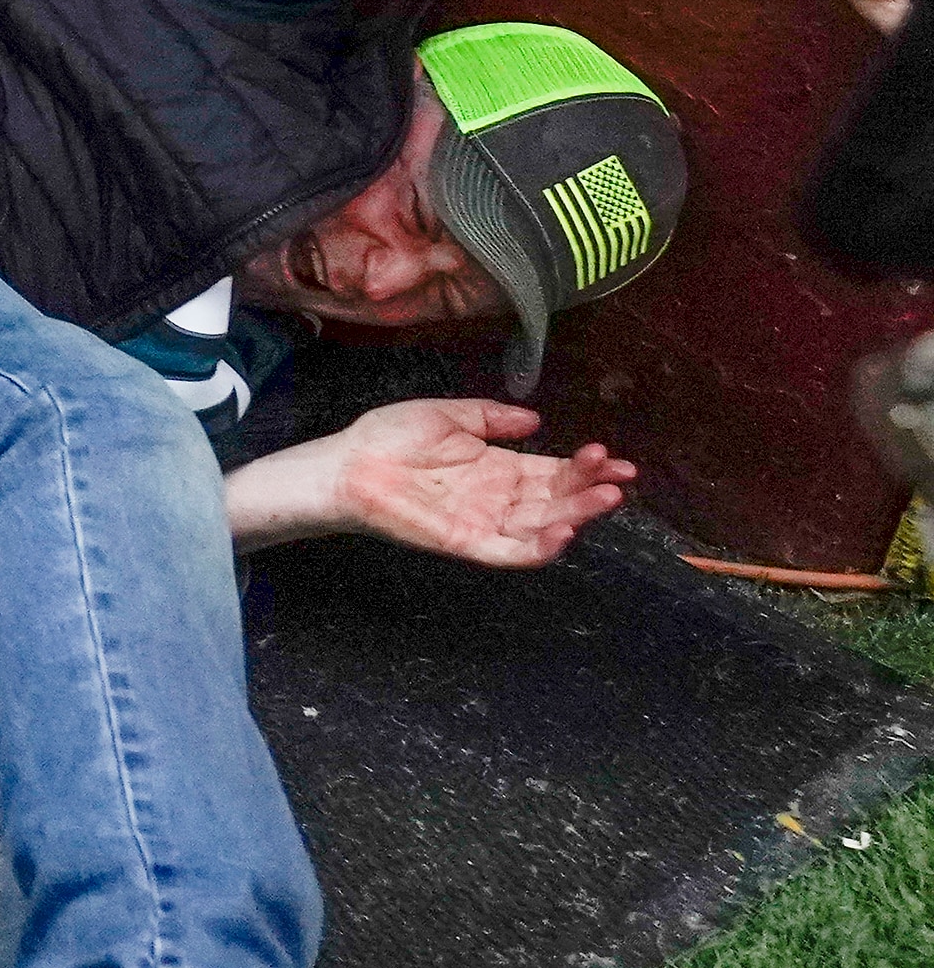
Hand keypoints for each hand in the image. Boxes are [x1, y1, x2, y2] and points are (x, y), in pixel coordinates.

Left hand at [227, 398, 636, 564]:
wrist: (348, 462)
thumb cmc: (389, 437)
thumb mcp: (448, 415)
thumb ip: (491, 417)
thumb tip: (535, 420)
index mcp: (498, 468)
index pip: (554, 472)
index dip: (585, 467)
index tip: (613, 456)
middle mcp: (499, 498)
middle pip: (558, 499)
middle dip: (591, 489)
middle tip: (619, 474)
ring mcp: (485, 522)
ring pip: (544, 526)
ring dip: (578, 514)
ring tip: (606, 496)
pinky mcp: (467, 543)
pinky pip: (512, 552)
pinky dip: (540, 547)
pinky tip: (564, 530)